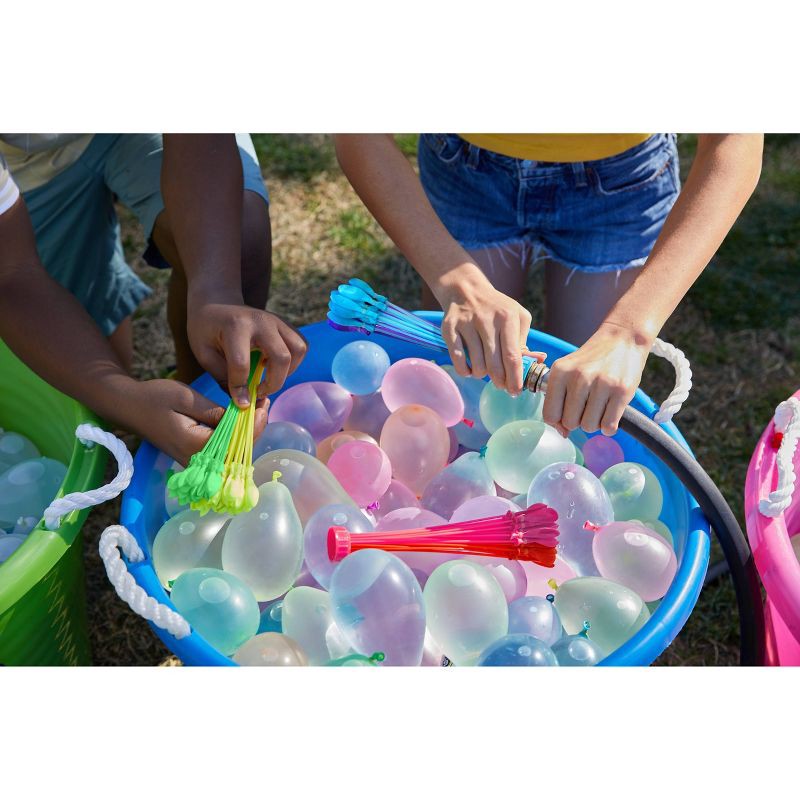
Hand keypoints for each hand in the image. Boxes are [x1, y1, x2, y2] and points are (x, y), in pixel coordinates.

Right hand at [127, 379, 267, 465]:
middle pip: (238, 450)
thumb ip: (215, 411)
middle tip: (263, 402)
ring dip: (246, 430)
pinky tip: (241, 416)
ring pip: (232, 451)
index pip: (237, 441)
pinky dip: (235, 434)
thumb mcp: (186, 398)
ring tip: (256, 406)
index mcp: (196, 447)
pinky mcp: (196, 456)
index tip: (263, 403)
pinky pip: (222, 450)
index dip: (255, 423)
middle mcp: (198, 460)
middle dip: (254, 426)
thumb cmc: (155, 398)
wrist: (129, 407)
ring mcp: (197, 461)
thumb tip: (242, 415)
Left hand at [186, 303, 306, 406]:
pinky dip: (294, 361)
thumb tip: (244, 402)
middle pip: (282, 357)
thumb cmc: (206, 329)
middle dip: (273, 383)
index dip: (241, 389)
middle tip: (259, 391)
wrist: (217, 301)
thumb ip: (222, 376)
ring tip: (270, 377)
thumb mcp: (204, 352)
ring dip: (288, 371)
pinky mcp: (285, 324)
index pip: (242, 364)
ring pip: (298, 350)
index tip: (240, 403)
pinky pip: (301, 345)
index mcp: (236, 326)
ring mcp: (277, 321)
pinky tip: (275, 365)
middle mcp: (261, 321)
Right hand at [436, 267, 532, 392]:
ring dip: (482, 375)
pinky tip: (470, 369)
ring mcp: (466, 324)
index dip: (515, 377)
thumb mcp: (517, 316)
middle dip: (500, 381)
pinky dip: (465, 371)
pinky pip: (458, 360)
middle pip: (495, 364)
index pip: (512, 356)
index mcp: (507, 317)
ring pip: (477, 365)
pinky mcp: (449, 328)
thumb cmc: (497, 308)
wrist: (466, 290)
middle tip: (501, 385)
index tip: (516, 391)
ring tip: (484, 370)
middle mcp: (486, 320)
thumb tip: (534, 363)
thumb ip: (524, 340)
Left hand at [542, 322, 651, 436]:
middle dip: (577, 421)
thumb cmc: (592, 360)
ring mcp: (602, 384)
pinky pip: (608, 426)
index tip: (566, 416)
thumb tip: (563, 433)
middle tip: (586, 407)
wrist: (623, 338)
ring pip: (589, 426)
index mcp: (560, 372)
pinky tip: (610, 413)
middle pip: (570, 423)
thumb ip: (559, 399)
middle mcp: (579, 377)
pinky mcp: (622, 391)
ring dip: (594, 423)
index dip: (557, 422)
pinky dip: (608, 426)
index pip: (550, 414)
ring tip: (598, 407)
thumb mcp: (568, 370)